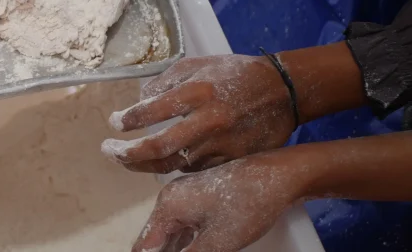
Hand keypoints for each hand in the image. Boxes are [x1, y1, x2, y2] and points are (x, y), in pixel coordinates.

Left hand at [102, 55, 294, 174]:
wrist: (283, 92)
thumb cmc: (236, 74)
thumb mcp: (197, 65)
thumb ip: (165, 81)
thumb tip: (139, 100)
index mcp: (198, 91)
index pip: (151, 110)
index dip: (127, 119)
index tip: (114, 122)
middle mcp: (209, 120)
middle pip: (159, 147)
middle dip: (127, 153)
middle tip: (109, 151)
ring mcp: (222, 144)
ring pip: (175, 164)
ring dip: (146, 165)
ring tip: (127, 159)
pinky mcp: (233, 159)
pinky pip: (196, 169)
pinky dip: (175, 166)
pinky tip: (161, 161)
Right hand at [133, 153, 302, 251]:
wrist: (276, 177)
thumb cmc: (247, 207)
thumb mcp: (217, 243)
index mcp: (167, 206)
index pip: (145, 245)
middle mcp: (170, 199)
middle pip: (156, 239)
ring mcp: (184, 197)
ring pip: (171, 233)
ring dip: (174, 250)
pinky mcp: (198, 198)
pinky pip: (184, 225)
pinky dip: (186, 242)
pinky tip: (192, 251)